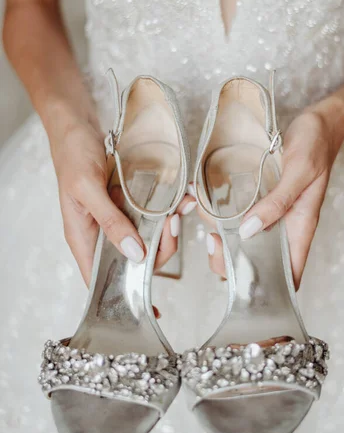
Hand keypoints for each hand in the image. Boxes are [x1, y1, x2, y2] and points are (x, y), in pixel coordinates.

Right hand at [50, 119, 195, 285]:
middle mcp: (102, 233)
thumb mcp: (87, 188)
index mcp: (84, 238)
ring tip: (181, 207)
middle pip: (136, 259)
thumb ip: (110, 222)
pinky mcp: (129, 202)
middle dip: (160, 247)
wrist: (77, 124)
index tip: (152, 308)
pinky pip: (152, 213)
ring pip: (148, 237)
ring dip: (169, 226)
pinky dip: (168, 208)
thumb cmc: (72, 155)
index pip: (103, 279)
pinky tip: (181, 197)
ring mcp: (117, 217)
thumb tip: (135, 254)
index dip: (125, 296)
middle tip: (173, 223)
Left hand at [206, 111, 342, 288]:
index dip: (265, 286)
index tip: (236, 276)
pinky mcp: (261, 199)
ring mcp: (272, 214)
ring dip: (221, 235)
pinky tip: (203, 202)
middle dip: (230, 259)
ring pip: (243, 241)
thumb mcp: (299, 171)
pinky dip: (221, 214)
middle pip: (257, 261)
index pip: (288, 274)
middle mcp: (284, 227)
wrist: (319, 122)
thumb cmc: (316, 146)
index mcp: (300, 228)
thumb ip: (277, 202)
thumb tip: (248, 231)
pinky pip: (239, 215)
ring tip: (204, 217)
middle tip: (212, 239)